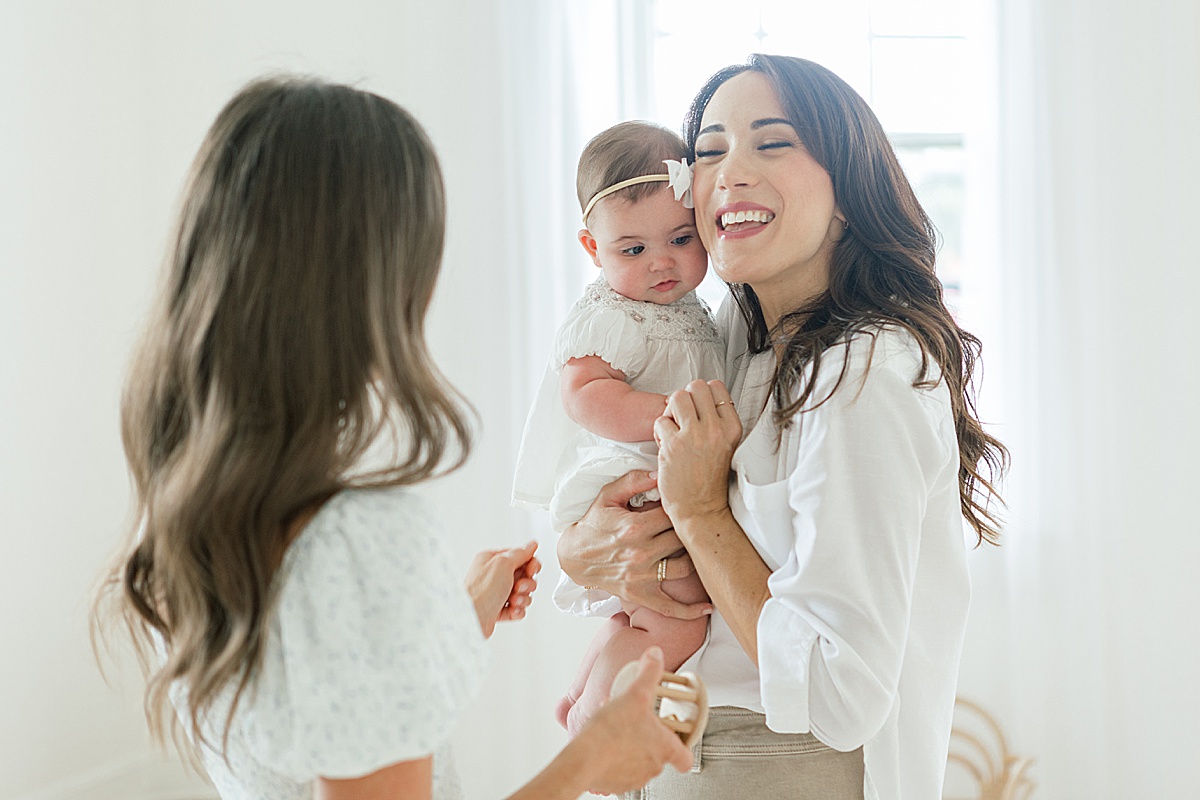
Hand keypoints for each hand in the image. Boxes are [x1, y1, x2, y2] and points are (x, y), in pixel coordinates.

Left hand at [465, 541, 540, 638]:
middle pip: (524, 576)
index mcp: (493, 560)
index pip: (520, 556)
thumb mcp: (503, 563)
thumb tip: (531, 544)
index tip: (531, 570)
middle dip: (527, 583)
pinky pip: (517, 608)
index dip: (530, 563)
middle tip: (518, 587)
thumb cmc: (482, 590)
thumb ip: (520, 553)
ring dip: (522, 598)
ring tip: (513, 601)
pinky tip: (511, 610)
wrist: (471, 617)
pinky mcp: (498, 610)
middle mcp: (494, 575)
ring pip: (523, 593)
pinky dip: (517, 610)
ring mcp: (496, 593)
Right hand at [557, 471, 711, 620]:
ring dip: (694, 558)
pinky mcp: (641, 594)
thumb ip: (633, 480)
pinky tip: (707, 606)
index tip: (687, 504)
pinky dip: (691, 610)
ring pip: (685, 567)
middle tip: (699, 525)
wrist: (573, 556)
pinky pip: (671, 607)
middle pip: (683, 539)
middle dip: (691, 530)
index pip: (674, 514)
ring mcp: (642, 576)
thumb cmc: (593, 524)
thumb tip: (659, 471)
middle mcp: (641, 553)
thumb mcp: (607, 496)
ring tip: (698, 549)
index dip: (683, 507)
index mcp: (635, 527)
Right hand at [573, 647, 695, 793]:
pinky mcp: (615, 784)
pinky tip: (605, 743)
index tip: (679, 737)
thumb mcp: (635, 693)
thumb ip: (649, 672)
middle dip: (650, 739)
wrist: (583, 758)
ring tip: (619, 730)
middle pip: (660, 755)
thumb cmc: (611, 732)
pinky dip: (615, 759)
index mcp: (664, 748)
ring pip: (639, 762)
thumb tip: (656, 655)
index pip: (685, 757)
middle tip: (639, 724)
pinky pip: (620, 771)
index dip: (684, 747)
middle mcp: (653, 767)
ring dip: (632, 748)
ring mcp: (635, 778)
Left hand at [655, 380, 741, 529]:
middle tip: (684, 418)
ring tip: (674, 430)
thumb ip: (717, 421)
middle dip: (686, 398)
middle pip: (696, 386)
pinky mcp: (674, 445)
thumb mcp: (726, 446)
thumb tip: (700, 399)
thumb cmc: (710, 481)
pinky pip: (660, 421)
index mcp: (731, 427)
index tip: (699, 410)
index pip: (717, 387)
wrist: (701, 510)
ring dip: (671, 412)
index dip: (703, 395)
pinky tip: (666, 445)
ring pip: (677, 397)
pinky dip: (659, 432)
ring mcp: (695, 436)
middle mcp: (716, 429)